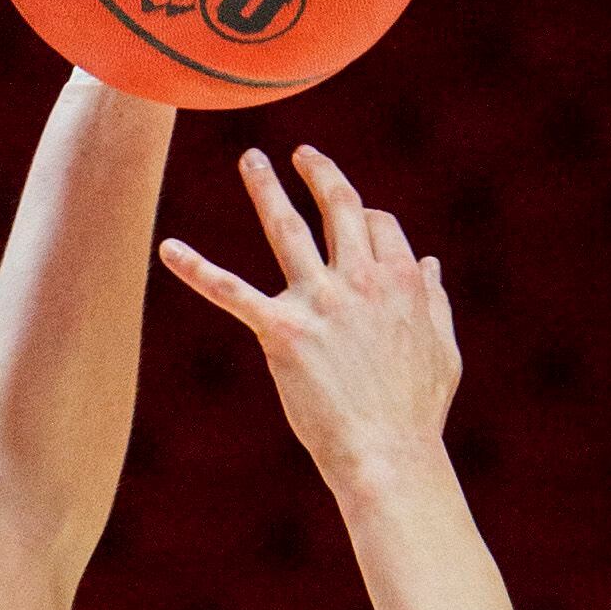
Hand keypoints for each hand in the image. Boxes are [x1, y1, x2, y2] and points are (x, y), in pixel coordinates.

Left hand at [158, 144, 458, 496]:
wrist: (388, 455)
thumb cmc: (417, 412)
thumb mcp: (442, 349)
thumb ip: (435, 301)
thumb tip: (430, 264)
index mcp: (401, 281)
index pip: (379, 225)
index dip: (367, 217)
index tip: (358, 220)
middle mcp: (360, 280)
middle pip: (338, 207)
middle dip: (319, 174)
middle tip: (302, 154)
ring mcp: (320, 302)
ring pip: (287, 229)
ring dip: (267, 188)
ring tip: (252, 160)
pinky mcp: (283, 332)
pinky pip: (231, 292)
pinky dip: (197, 269)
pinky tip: (168, 249)